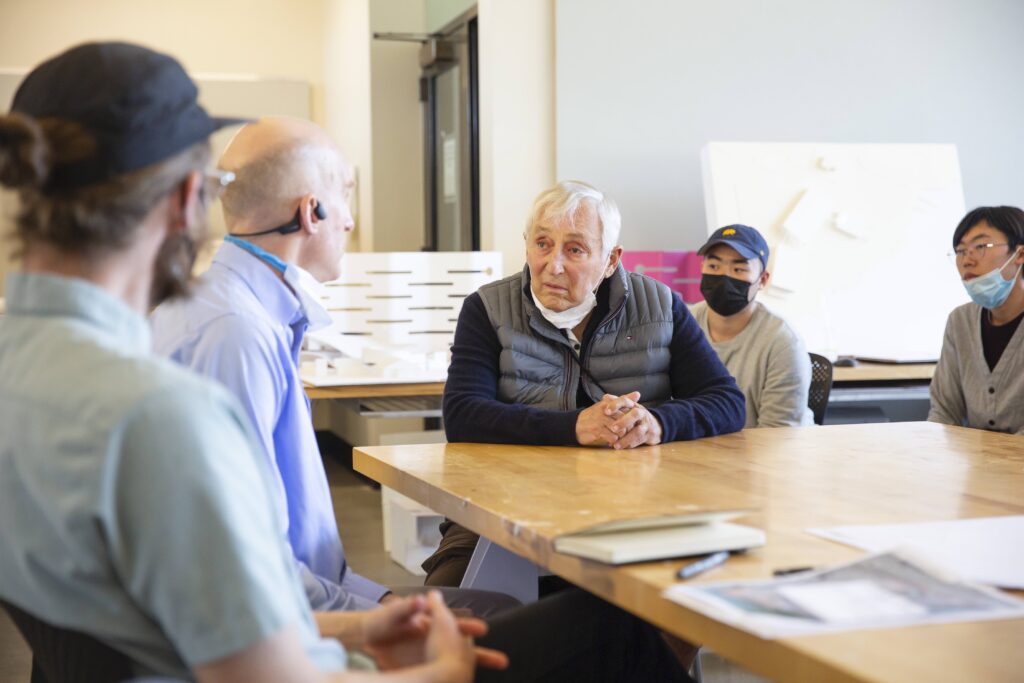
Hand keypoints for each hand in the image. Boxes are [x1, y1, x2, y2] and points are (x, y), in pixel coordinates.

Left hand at [362, 591, 507, 673]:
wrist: (363, 642)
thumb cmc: (379, 623)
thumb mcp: (391, 614)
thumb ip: (405, 608)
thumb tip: (420, 599)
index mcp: (430, 624)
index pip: (454, 625)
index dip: (467, 627)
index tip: (482, 630)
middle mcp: (434, 640)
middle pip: (462, 649)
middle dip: (481, 655)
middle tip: (501, 661)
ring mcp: (429, 657)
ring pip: (454, 664)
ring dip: (470, 671)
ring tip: (488, 676)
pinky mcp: (420, 670)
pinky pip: (439, 675)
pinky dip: (450, 678)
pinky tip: (461, 681)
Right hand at [575, 392, 640, 445]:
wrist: (575, 426)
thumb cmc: (595, 416)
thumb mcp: (607, 406)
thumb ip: (623, 400)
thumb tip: (638, 393)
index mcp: (608, 403)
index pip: (626, 409)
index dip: (630, 418)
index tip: (631, 423)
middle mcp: (605, 410)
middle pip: (625, 420)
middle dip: (627, 428)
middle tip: (625, 433)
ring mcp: (601, 420)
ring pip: (621, 430)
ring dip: (621, 436)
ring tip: (618, 437)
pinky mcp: (597, 430)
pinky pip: (613, 437)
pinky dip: (614, 441)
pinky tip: (611, 441)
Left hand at [608, 403, 662, 448]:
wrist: (655, 426)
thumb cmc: (635, 416)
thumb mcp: (628, 408)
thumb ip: (617, 403)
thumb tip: (605, 397)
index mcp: (634, 405)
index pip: (625, 400)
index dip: (616, 405)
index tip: (605, 411)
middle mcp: (641, 413)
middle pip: (635, 414)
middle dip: (624, 422)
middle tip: (613, 428)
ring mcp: (646, 424)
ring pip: (638, 431)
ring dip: (626, 438)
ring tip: (615, 445)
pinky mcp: (648, 435)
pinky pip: (639, 441)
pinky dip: (629, 444)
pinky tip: (621, 447)